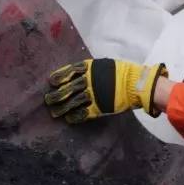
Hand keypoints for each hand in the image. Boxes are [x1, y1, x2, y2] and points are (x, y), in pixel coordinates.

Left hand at [44, 58, 167, 123]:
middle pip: (67, 88)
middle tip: (47, 100)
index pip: (68, 72)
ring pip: (72, 102)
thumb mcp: (102, 65)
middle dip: (56, 95)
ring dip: (62, 108)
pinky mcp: (98, 107)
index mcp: (88, 68)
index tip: (51, 82)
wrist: (136, 83)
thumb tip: (76, 74)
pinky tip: (68, 118)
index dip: (58, 78)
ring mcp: (92, 95)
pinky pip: (83, 113)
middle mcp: (88, 81)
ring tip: (54, 112)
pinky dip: (75, 116)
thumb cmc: (120, 72)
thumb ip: (89, 70)